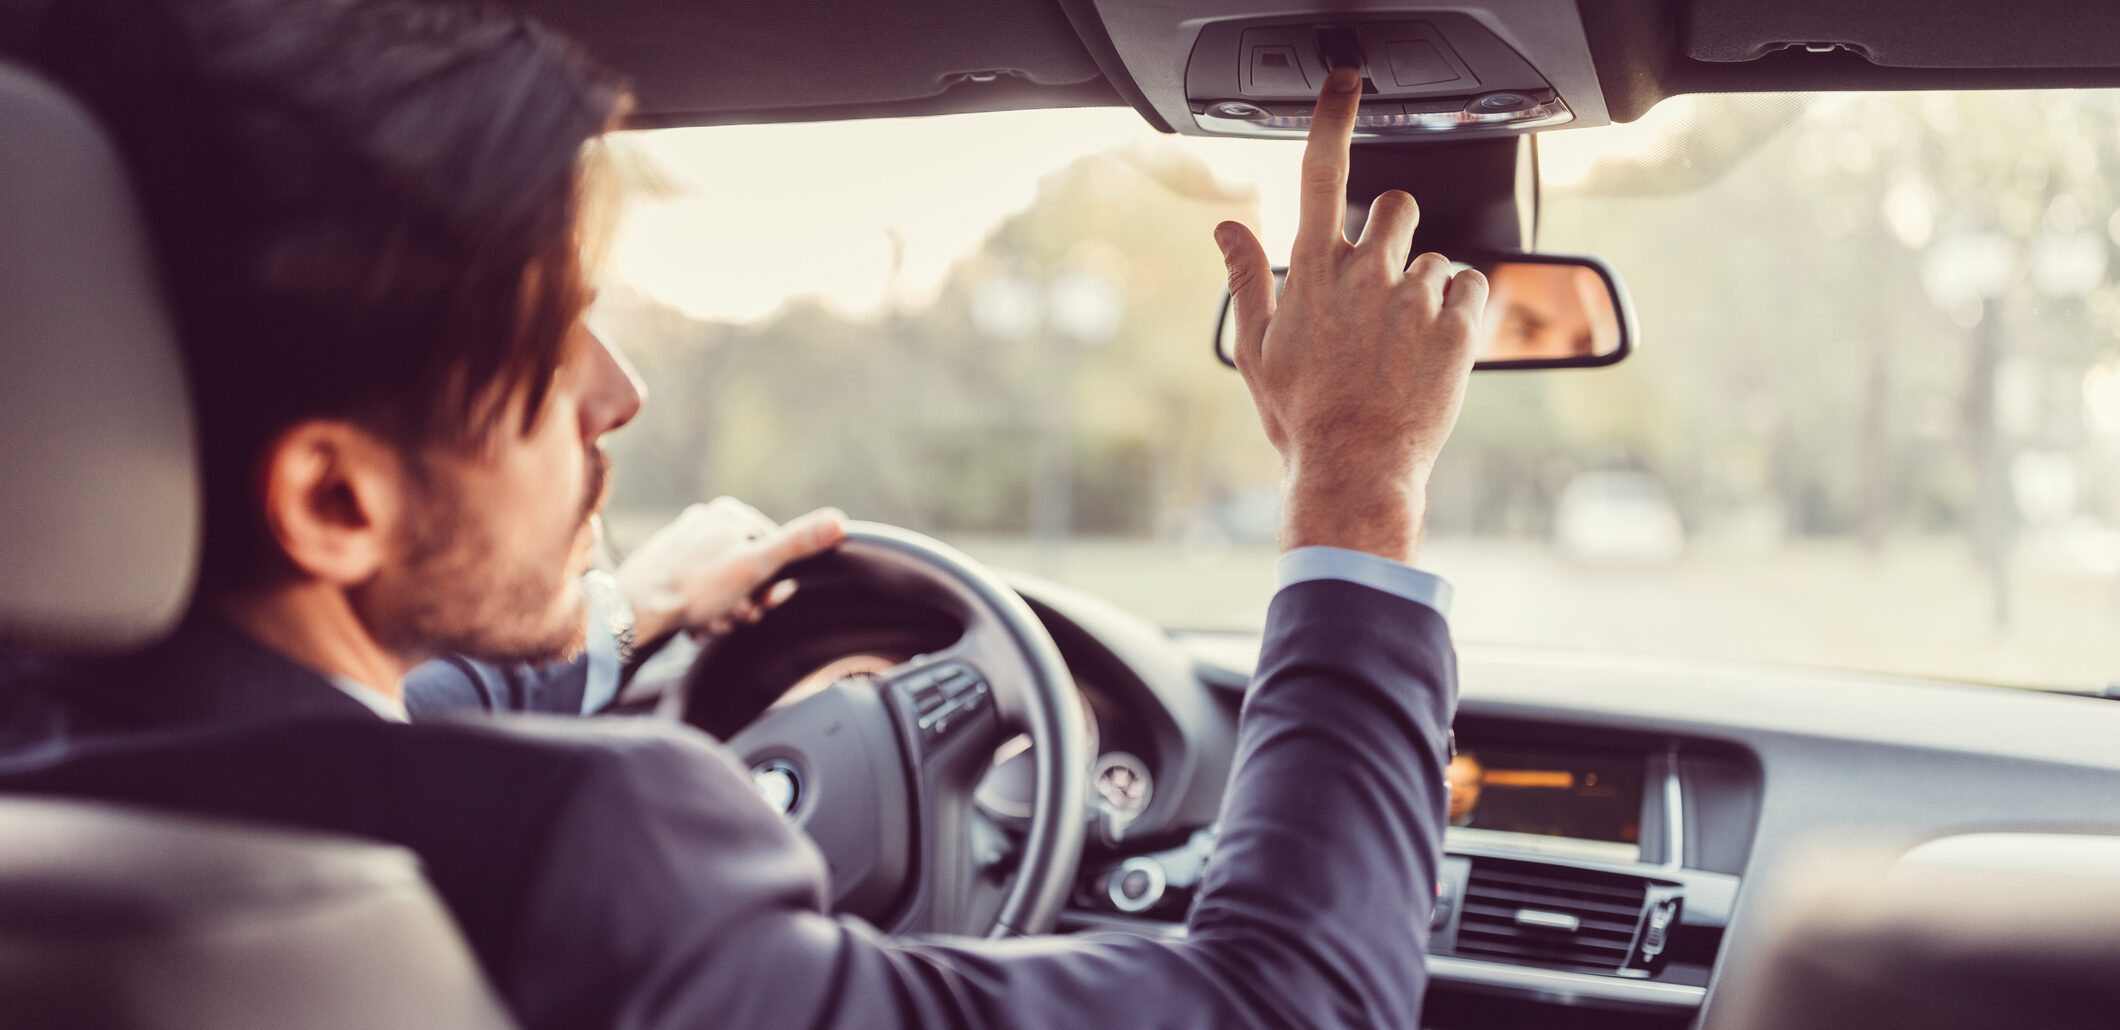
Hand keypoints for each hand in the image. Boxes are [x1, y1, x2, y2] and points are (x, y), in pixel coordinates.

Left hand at [613, 498, 846, 641]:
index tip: (759, 603)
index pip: (775, 552)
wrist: (633, 609)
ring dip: (725, 612)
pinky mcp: (668, 565)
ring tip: (708, 622)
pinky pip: (701, 591)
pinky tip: (693, 623)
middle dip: (746, 602)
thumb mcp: (756, 566)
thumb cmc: (694, 588)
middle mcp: (707, 522)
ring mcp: (685, 543)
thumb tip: (839, 521)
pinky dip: (703, 610)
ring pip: (726, 585)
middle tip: (730, 617)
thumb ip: (798, 544)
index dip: (772, 586)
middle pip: (750, 571)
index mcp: (730, 514)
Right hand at [1214, 65, 1488, 565]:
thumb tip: (1227, 226)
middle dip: (1394, 231)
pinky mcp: (1458, 325)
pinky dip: (1460, 310)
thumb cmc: (1301, 416)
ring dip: (1425, 286)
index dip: (1333, 118)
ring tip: (1404, 343)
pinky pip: (1473, 288)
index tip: (1346, 82)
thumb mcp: (1256, 349)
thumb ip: (1246, 277)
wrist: (1355, 469)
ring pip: (1436, 257)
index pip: (1321, 172)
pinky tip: (1434, 349)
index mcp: (1312, 271)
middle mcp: (1366, 271)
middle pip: (1396, 205)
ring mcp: (1415, 296)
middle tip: (1383, 282)